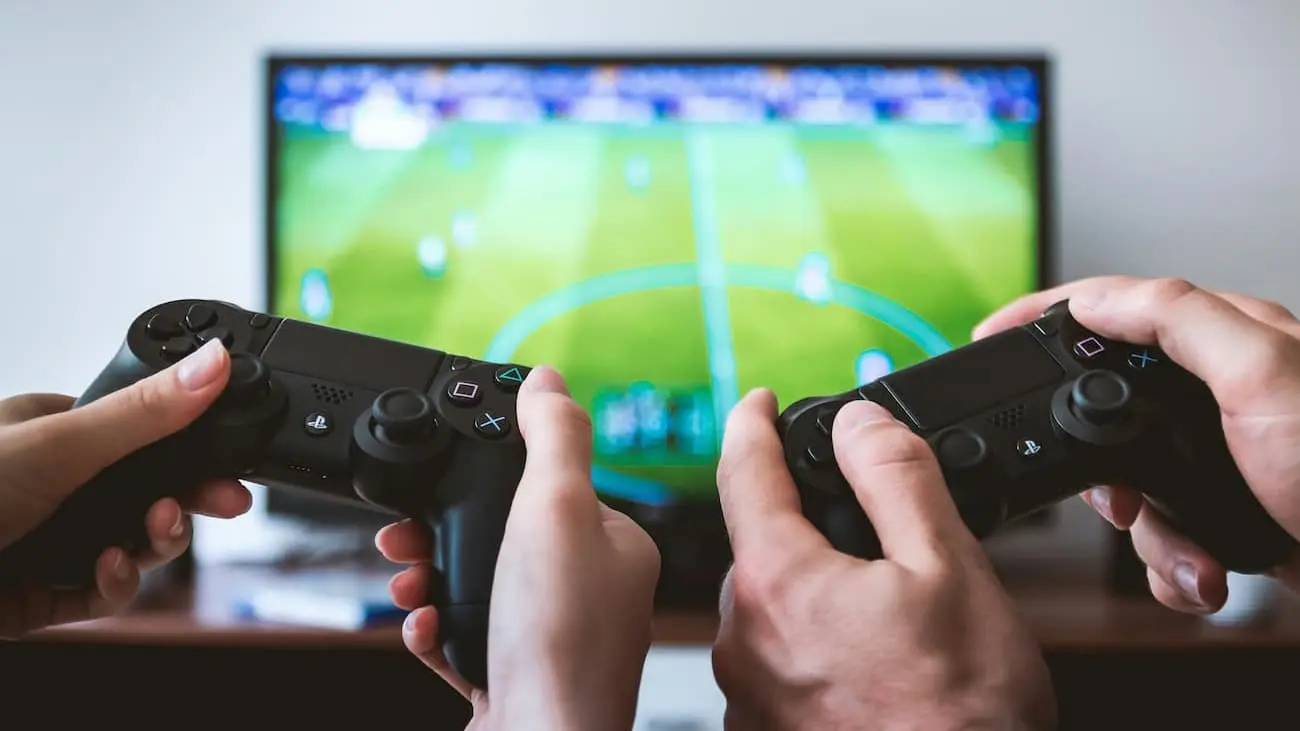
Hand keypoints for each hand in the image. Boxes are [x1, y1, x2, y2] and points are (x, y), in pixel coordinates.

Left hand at [0, 340, 252, 636]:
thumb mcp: (60, 443)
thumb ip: (144, 412)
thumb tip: (212, 365)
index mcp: (51, 432)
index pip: (142, 437)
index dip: (190, 450)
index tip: (229, 463)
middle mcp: (52, 486)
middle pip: (144, 494)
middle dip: (182, 502)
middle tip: (222, 505)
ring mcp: (46, 540)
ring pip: (129, 546)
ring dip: (151, 545)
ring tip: (150, 536)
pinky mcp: (38, 595)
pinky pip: (98, 593)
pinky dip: (114, 585)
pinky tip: (108, 571)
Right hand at [375, 367, 659, 730]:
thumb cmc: (558, 641)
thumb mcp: (554, 508)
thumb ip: (553, 437)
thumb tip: (550, 380)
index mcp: (614, 545)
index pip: (552, 484)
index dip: (493, 475)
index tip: (446, 473)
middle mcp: (591, 592)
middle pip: (504, 535)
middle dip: (445, 531)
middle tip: (405, 534)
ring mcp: (554, 640)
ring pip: (479, 586)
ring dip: (432, 578)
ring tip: (408, 582)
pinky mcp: (518, 679)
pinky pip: (467, 638)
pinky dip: (436, 630)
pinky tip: (424, 628)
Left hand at [712, 390, 1055, 730]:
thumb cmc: (960, 717)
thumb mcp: (949, 569)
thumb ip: (897, 479)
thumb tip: (858, 423)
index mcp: (777, 580)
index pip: (744, 470)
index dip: (753, 422)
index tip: (759, 401)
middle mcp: (741, 636)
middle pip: (760, 543)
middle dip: (803, 521)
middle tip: (870, 531)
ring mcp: (746, 692)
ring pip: (770, 604)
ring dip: (811, 588)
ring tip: (884, 611)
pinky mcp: (761, 729)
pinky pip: (775, 660)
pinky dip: (810, 643)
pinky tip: (864, 662)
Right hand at [975, 276, 1299, 612]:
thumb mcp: (1262, 376)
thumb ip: (1175, 320)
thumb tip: (1092, 299)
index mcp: (1225, 339)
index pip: (1112, 306)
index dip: (1044, 317)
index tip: (989, 336)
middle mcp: (1219, 392)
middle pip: (1106, 403)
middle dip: (1098, 463)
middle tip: (1109, 493)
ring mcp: (1222, 456)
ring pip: (1130, 483)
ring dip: (1148, 533)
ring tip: (1186, 549)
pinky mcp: (1228, 511)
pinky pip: (1164, 533)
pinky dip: (1172, 564)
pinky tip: (1204, 570)